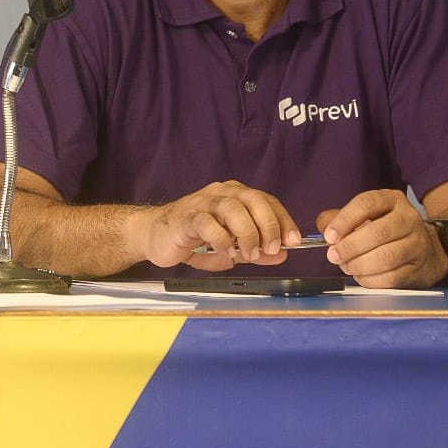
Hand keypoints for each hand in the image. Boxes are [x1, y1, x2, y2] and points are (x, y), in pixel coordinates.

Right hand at [129, 180, 301, 271]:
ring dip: (247, 233)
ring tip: (249, 254)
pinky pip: (208, 224)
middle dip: (268, 225)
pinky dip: (222, 241)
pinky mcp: (186, 217)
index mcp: (234, 195)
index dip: (283, 220)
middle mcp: (220, 193)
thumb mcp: (231, 248)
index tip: (293, 241)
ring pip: (233, 208)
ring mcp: (202, 203)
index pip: (266, 200)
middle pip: (253, 199)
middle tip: (270, 248)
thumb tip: (282, 254)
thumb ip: (255, 250)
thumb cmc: (194, 239)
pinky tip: (224, 253)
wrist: (154, 235)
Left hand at [318, 190, 446, 287]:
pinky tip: (361, 276)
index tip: (329, 236)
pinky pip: (392, 277)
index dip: (344, 220)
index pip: (366, 204)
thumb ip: (338, 218)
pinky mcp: (419, 268)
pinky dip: (370, 279)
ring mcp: (418, 244)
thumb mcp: (363, 216)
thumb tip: (324, 228)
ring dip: (359, 265)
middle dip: (349, 247)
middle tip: (333, 256)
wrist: (426, 250)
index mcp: (392, 200)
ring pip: (386, 257)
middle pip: (378, 232)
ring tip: (346, 266)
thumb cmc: (385, 230)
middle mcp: (409, 219)